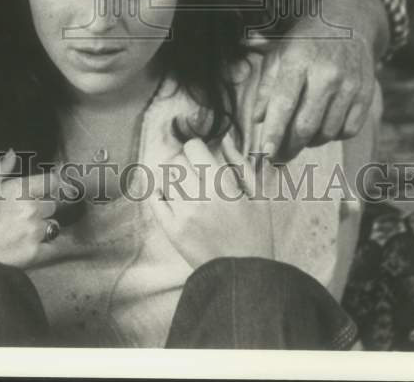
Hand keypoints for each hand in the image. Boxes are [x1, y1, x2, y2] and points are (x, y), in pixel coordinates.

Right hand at [0, 150, 60, 273]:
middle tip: (29, 217)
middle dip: (44, 209)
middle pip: (53, 204)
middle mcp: (30, 208)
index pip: (52, 181)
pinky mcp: (34, 255)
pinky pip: (57, 249)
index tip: (49, 189)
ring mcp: (33, 231)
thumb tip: (12, 153)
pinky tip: (53, 249)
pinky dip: (57, 248)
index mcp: (18, 189)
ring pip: (54, 226)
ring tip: (28, 234)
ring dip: (46, 228)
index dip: (52, 185)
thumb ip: (0, 171)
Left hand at [151, 133, 272, 268]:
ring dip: (172, 177)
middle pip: (177, 161)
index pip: (193, 147)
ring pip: (165, 178)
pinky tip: (167, 195)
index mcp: (222, 184)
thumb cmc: (256, 233)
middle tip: (193, 172)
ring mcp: (183, 213)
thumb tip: (224, 138)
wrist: (243, 275)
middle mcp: (199, 196)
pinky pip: (155, 200)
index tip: (201, 156)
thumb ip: (241, 163)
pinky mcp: (172, 231)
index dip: (197, 148)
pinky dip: (157, 193)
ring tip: (184, 186)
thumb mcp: (259, 196)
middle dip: (184, 162)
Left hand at [252, 26, 375, 162]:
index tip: (264, 154)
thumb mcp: (279, 54)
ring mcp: (350, 84)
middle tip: (278, 156)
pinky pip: (348, 130)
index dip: (274, 132)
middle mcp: (326, 73)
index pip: (284, 103)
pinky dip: (333, 135)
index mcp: (298, 60)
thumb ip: (266, 86)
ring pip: (327, 132)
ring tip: (299, 134)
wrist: (347, 22)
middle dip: (289, 147)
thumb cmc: (305, 42)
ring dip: (310, 141)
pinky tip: (323, 125)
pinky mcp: (366, 94)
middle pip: (306, 125)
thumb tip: (258, 119)